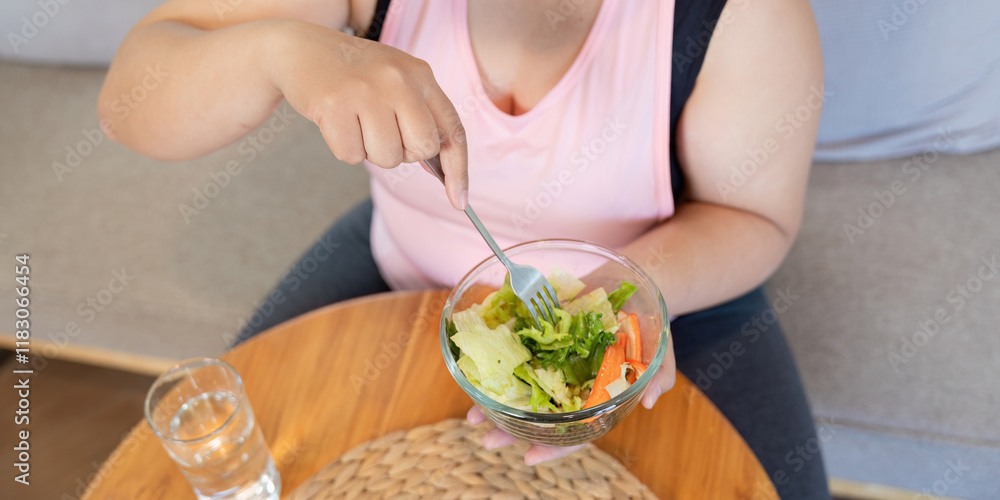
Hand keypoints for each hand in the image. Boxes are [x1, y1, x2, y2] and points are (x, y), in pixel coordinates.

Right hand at [270, 22, 467, 208]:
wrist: (302, 50)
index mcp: (420, 75)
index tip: (459, 201)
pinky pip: (351, 156)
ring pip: (387, 158)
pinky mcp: (333, 105)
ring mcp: (365, 92)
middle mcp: (397, 80)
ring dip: (370, 151)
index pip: (452, 130)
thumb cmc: (356, 75)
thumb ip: (422, 115)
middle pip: (421, 149)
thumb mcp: (397, 81)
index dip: (458, 169)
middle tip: (383, 131)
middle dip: (404, 153)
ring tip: (357, 121)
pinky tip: (337, 121)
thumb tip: (442, 171)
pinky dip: (343, 147)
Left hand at [467, 335, 675, 464]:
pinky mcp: (539, 343)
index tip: (530, 458)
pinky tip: (475, 376)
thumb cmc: (647, 325)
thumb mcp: (661, 350)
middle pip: (540, 419)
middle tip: (488, 440)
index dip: (555, 448)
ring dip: (495, 406)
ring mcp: (552, 366)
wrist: (629, 284)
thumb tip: (648, 402)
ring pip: (522, 395)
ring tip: (472, 416)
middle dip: (512, 432)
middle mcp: (570, 388)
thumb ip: (659, 376)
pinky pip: (514, 360)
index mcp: (595, 400)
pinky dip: (495, 369)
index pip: (575, 432)